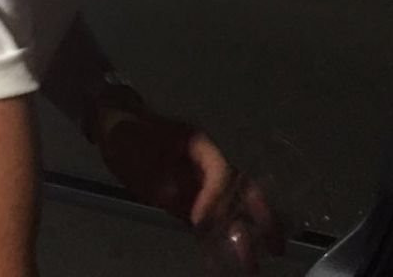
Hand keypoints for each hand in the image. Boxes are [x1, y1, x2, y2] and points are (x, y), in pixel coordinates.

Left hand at [97, 109, 284, 272]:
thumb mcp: (140, 148)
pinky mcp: (191, 200)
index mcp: (201, 146)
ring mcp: (202, 183)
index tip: (198, 222)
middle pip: (243, 189)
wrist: (117, 128)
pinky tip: (220, 263)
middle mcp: (209, 165)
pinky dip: (218, 240)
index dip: (215, 198)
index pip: (220, 172)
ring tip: (254, 263)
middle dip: (261, 216)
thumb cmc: (129, 134)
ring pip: (234, 208)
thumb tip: (180, 202)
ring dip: (246, 233)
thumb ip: (162, 176)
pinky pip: (211, 220)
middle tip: (275, 246)